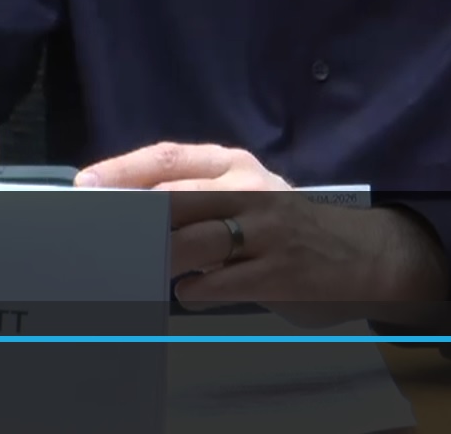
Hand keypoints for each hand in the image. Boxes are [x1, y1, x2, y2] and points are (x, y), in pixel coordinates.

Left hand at [75, 143, 450, 319]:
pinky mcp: (276, 273)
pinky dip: (194, 291)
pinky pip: (217, 284)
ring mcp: (264, 232)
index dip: (122, 171)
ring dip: (158, 260)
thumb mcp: (249, 194)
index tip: (86, 186)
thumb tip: (131, 211)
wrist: (365, 254)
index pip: (168, 158)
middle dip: (129, 220)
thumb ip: (199, 198)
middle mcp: (249, 190)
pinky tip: (192, 292)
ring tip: (139, 270)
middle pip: (172, 200)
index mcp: (236, 164)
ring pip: (191, 243)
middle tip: (95, 236)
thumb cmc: (288, 225)